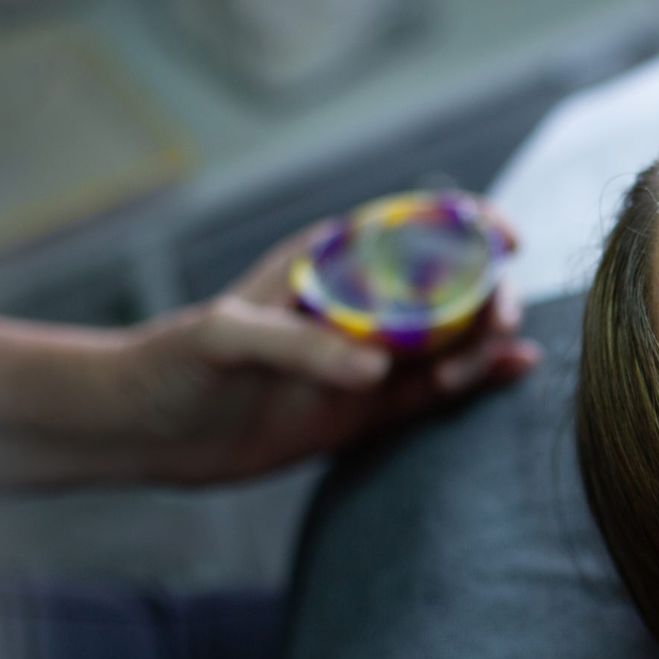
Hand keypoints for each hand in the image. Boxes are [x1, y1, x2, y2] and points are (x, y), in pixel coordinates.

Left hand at [121, 205, 540, 484]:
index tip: (506, 241)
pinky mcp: (368, 408)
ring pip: (451, 339)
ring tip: (500, 356)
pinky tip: (517, 372)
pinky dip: (480, 380)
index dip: (467, 224)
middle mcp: (358, 306)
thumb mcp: (226, 340)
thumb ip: (300, 346)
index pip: (411, 227)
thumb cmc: (170, 367)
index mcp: (329, 264)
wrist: (141, 434)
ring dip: (488, 340)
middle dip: (487, 293)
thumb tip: (380, 368)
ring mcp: (367, 357)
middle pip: (447, 285)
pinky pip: (437, 391)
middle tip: (498, 322)